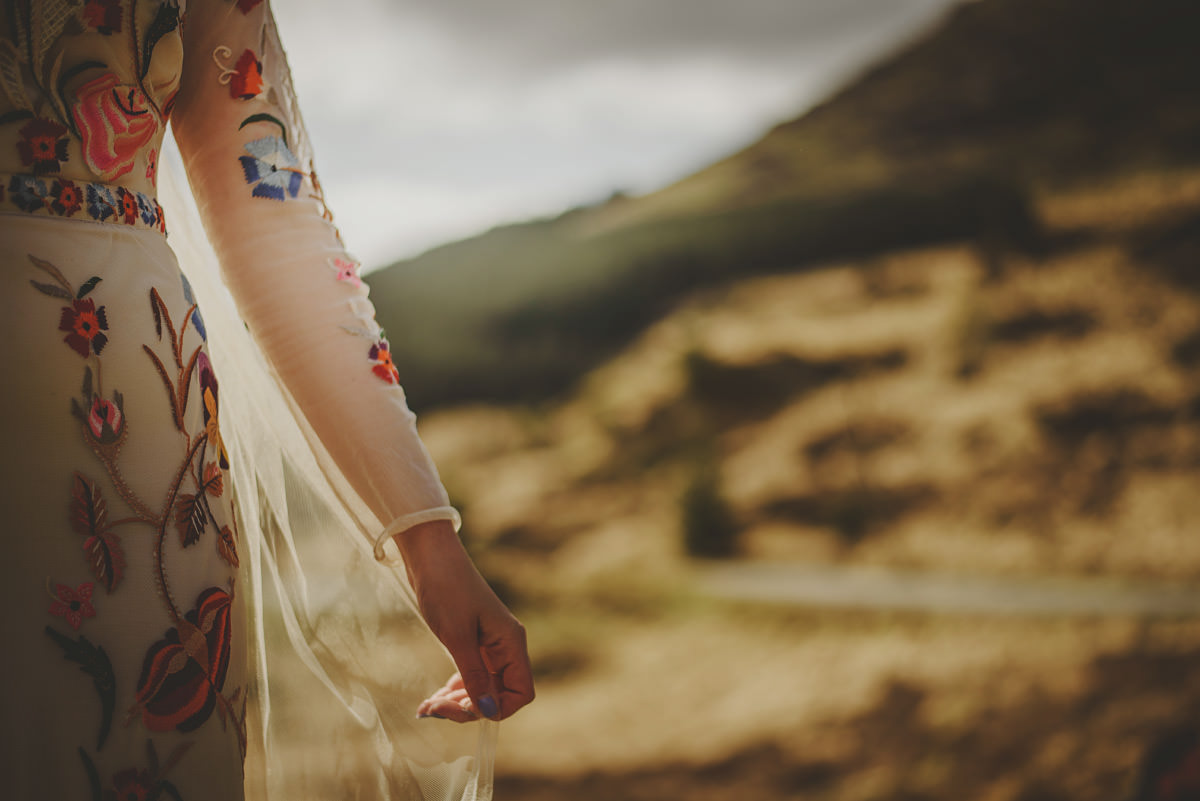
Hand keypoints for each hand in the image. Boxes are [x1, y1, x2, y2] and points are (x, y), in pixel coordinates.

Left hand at [395, 520, 533, 721]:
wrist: (430, 557)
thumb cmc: (447, 589)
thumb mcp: (458, 637)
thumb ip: (474, 676)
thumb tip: (487, 710)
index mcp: (510, 643)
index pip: (520, 692)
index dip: (497, 708)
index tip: (465, 708)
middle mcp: (504, 647)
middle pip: (498, 694)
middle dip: (468, 707)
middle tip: (434, 708)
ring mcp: (488, 646)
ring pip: (481, 688)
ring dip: (456, 702)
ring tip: (427, 706)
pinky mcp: (471, 643)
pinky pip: (468, 677)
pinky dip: (452, 690)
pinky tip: (431, 697)